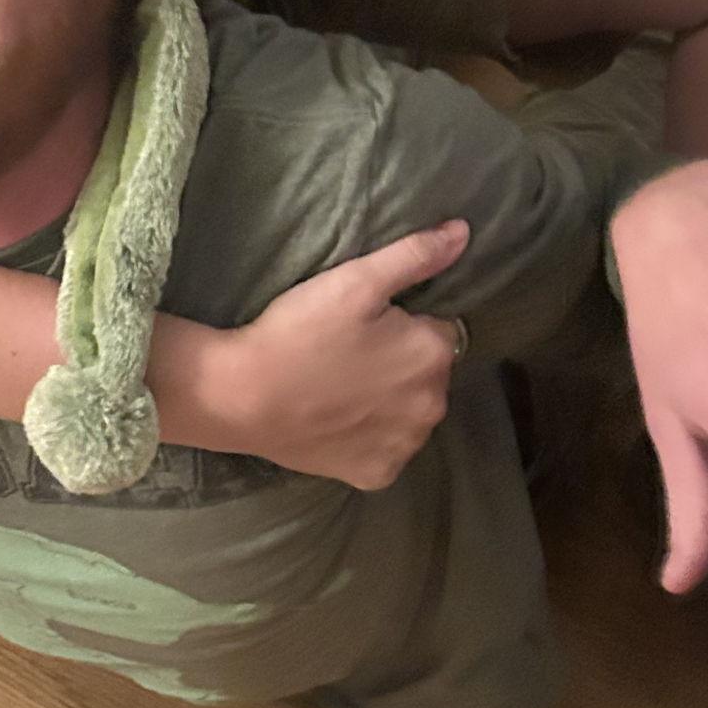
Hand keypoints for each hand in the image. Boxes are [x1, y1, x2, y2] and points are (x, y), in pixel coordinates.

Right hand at [223, 222, 468, 489]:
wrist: (244, 395)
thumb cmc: (301, 331)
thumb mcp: (356, 280)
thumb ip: (414, 256)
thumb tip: (463, 232)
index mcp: (433, 355)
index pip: (437, 329)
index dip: (402, 321)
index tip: (365, 322)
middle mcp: (433, 406)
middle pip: (428, 372)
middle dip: (402, 359)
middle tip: (349, 349)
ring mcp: (406, 446)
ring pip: (411, 411)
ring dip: (391, 399)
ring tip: (342, 383)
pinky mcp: (378, 474)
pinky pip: (387, 447)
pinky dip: (371, 435)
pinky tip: (340, 418)